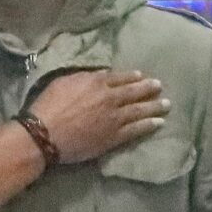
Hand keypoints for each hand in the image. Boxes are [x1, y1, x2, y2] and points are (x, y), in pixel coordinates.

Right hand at [28, 69, 167, 163]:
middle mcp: (109, 98)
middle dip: (149, 88)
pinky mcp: (114, 136)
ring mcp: (114, 118)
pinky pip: (136, 129)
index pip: (118, 77)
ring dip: (154, 106)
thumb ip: (83, 77)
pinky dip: (148, 125)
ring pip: (139, 110)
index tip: (141, 76)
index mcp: (96, 83)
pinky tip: (159, 123)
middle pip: (133, 91)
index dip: (131, 77)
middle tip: (160, 86)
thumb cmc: (48, 106)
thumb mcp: (63, 82)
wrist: (45, 134)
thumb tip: (99, 74)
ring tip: (166, 104)